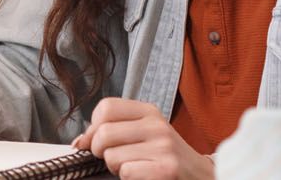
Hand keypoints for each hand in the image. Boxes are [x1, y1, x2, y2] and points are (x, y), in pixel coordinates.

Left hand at [73, 98, 213, 179]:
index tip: (98, 141)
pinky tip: (144, 176)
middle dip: (101, 152)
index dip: (93, 128)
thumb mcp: (144, 133)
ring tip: (136, 167)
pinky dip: (128, 178)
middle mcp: (157, 125)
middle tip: (117, 158)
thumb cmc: (165, 156)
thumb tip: (80, 142)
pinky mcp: (166, 169)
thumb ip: (114, 130)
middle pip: (103, 133)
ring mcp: (164, 147)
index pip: (105, 107)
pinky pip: (126, 172)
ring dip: (116, 168)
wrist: (201, 176)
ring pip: (112, 156)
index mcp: (149, 111)